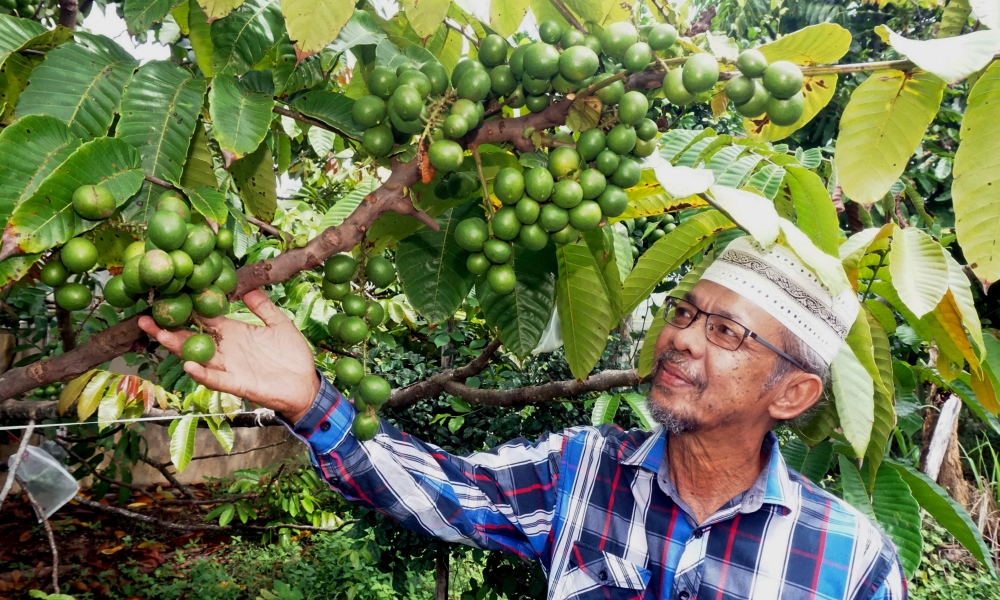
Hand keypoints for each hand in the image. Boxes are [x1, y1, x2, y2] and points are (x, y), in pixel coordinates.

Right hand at [138, 289, 319, 423]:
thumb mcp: (279, 324)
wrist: (306, 383)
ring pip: (197, 356)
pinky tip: (188, 364)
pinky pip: (216, 378)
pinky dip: (202, 372)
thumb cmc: (292, 355)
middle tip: (144, 317)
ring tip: (159, 334)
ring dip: (177, 347)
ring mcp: (230, 366)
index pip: (204, 318)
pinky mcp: (238, 383)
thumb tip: (248, 286)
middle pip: (191, 337)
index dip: (187, 308)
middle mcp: (226, 348)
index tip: (167, 295)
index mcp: (234, 332)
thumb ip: (262, 306)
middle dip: (168, 328)